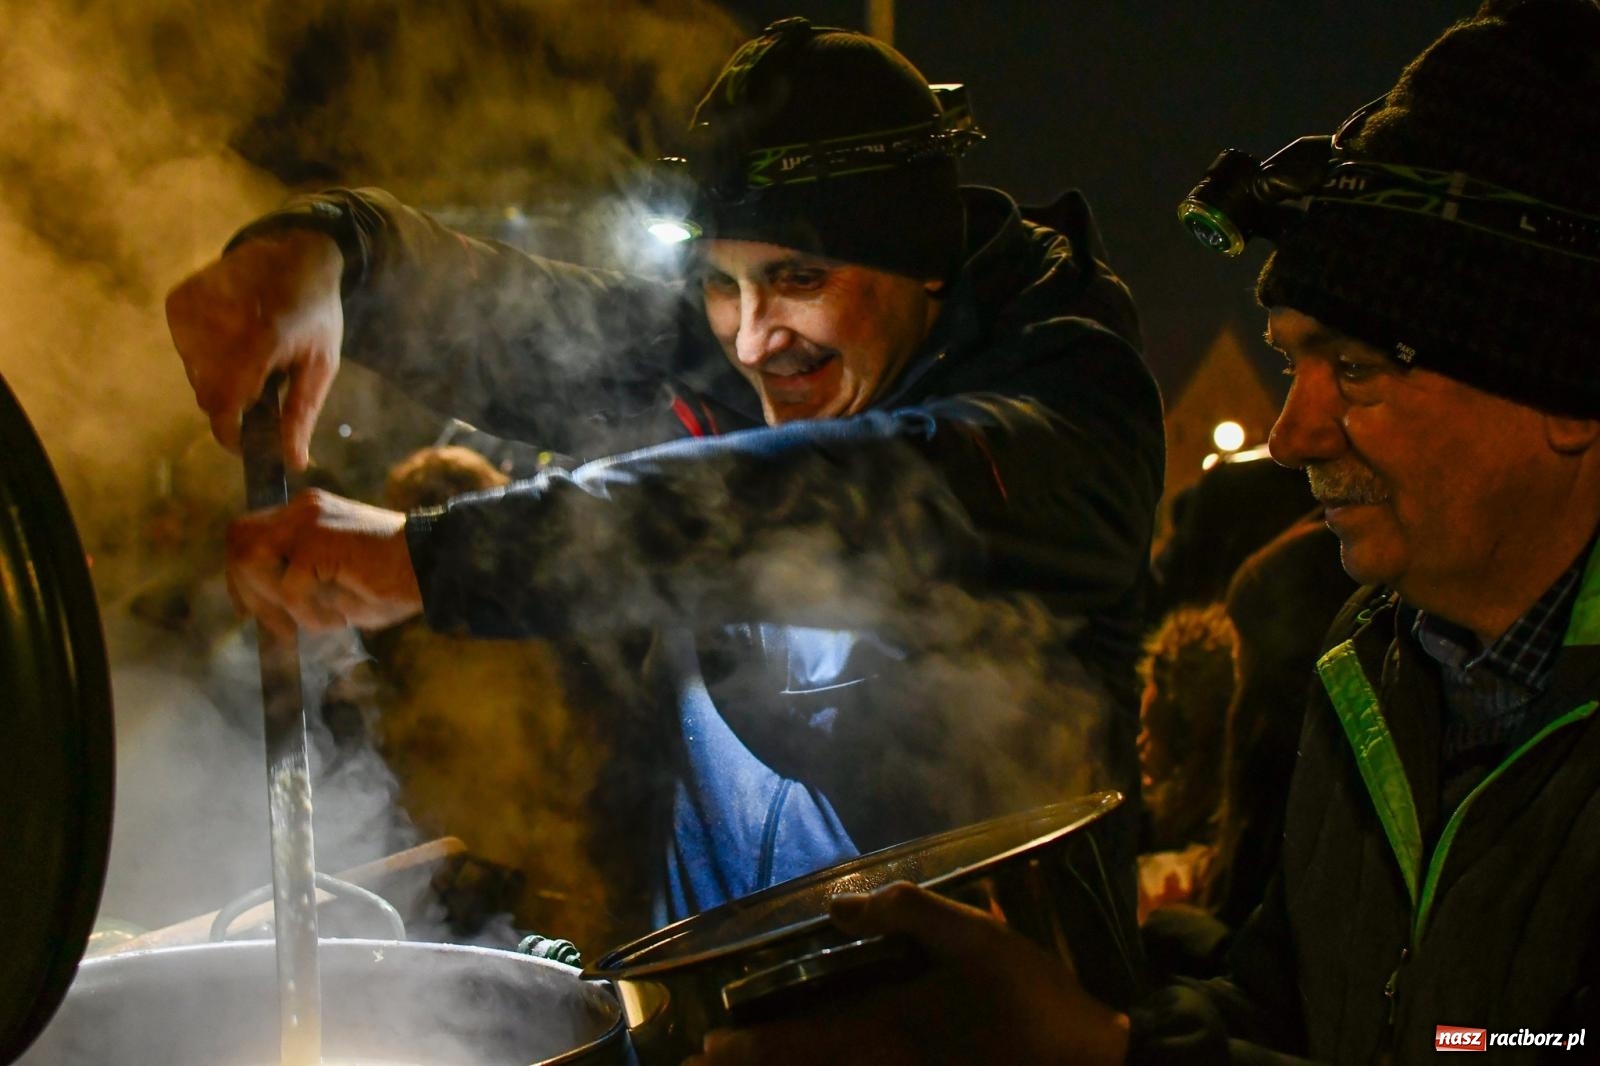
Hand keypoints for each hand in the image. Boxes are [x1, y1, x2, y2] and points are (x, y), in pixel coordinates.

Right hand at [166, 229, 344, 469]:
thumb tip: (293, 463)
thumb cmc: (314, 313)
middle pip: (208, 395)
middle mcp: (217, 323)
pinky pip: (185, 351)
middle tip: (263, 384)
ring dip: (221, 375)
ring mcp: (191, 310)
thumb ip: (301, 416)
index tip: (246, 442)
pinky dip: (207, 353)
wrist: (292, 252)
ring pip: (195, 374)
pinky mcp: (177, 302)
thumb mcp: (321, 365)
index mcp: (259, 339)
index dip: (231, 434)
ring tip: (253, 351)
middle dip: (233, 401)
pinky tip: (233, 333)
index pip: (223, 407)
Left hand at [227, 489, 422, 635]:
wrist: (434, 564)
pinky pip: (290, 588)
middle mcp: (302, 509)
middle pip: (238, 540)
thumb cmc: (393, 581)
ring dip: (274, 602)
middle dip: (246, 589)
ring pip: (251, 561)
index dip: (240, 574)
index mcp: (306, 513)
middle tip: (273, 626)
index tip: (251, 611)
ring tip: (309, 624)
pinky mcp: (318, 542)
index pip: (248, 534)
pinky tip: (339, 620)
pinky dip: (310, 614)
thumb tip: (270, 617)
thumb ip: (300, 588)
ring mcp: (307, 521)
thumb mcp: (335, 583)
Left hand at [685, 881, 1129, 1065]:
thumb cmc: (1030, 1000)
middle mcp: (884, 1065)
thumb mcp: (974, 937)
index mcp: (885, 1028)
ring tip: (750, 1064)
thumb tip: (836, 904)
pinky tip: (829, 1061)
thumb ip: (906, 913)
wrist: (1090, 1065)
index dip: (747, 1050)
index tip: (703, 1050)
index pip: (797, 1043)